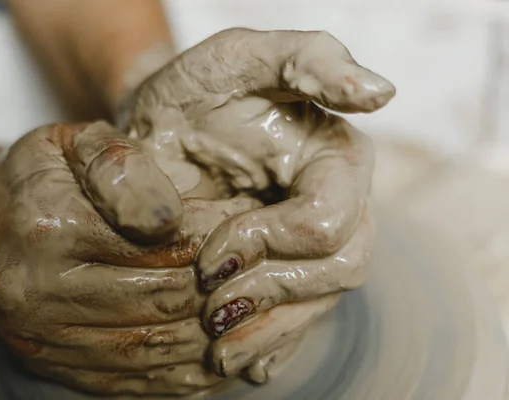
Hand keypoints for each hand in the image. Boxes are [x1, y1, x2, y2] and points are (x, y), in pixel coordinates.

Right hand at [0, 121, 260, 394]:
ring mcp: (46, 340)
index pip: (163, 240)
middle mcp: (39, 292)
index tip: (250, 217)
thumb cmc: (47, 176)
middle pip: (165, 298)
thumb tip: (169, 220)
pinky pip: (138, 381)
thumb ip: (122, 165)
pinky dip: (189, 370)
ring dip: (217, 330)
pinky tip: (222, 348)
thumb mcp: (76, 143)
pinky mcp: (58, 368)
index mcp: (48, 227)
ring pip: (158, 347)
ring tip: (253, 302)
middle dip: (226, 281)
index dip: (220, 230)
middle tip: (261, 261)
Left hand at [122, 29, 392, 378]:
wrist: (164, 129)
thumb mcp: (240, 57)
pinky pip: (298, 319)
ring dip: (268, 329)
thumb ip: (309, 60)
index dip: (271, 244)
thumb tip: (380, 93)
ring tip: (216, 349)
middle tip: (208, 303)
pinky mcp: (289, 266)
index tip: (211, 256)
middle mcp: (337, 202)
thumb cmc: (199, 89)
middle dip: (270, 294)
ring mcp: (314, 241)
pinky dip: (271, 346)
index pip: (329, 219)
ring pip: (318, 302)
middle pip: (337, 269)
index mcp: (334, 157)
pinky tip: (244, 363)